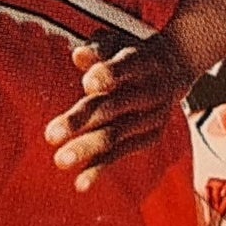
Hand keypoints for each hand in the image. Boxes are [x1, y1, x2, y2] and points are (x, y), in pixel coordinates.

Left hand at [44, 34, 194, 190]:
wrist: (174, 68)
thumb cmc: (130, 54)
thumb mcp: (117, 42)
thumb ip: (98, 48)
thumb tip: (78, 55)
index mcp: (142, 61)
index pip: (126, 68)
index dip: (108, 75)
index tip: (88, 85)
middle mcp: (150, 90)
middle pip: (114, 106)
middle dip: (81, 120)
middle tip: (51, 134)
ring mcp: (151, 117)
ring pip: (115, 134)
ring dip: (86, 148)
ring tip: (60, 160)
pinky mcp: (148, 137)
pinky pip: (120, 153)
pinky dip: (100, 168)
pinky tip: (80, 182)